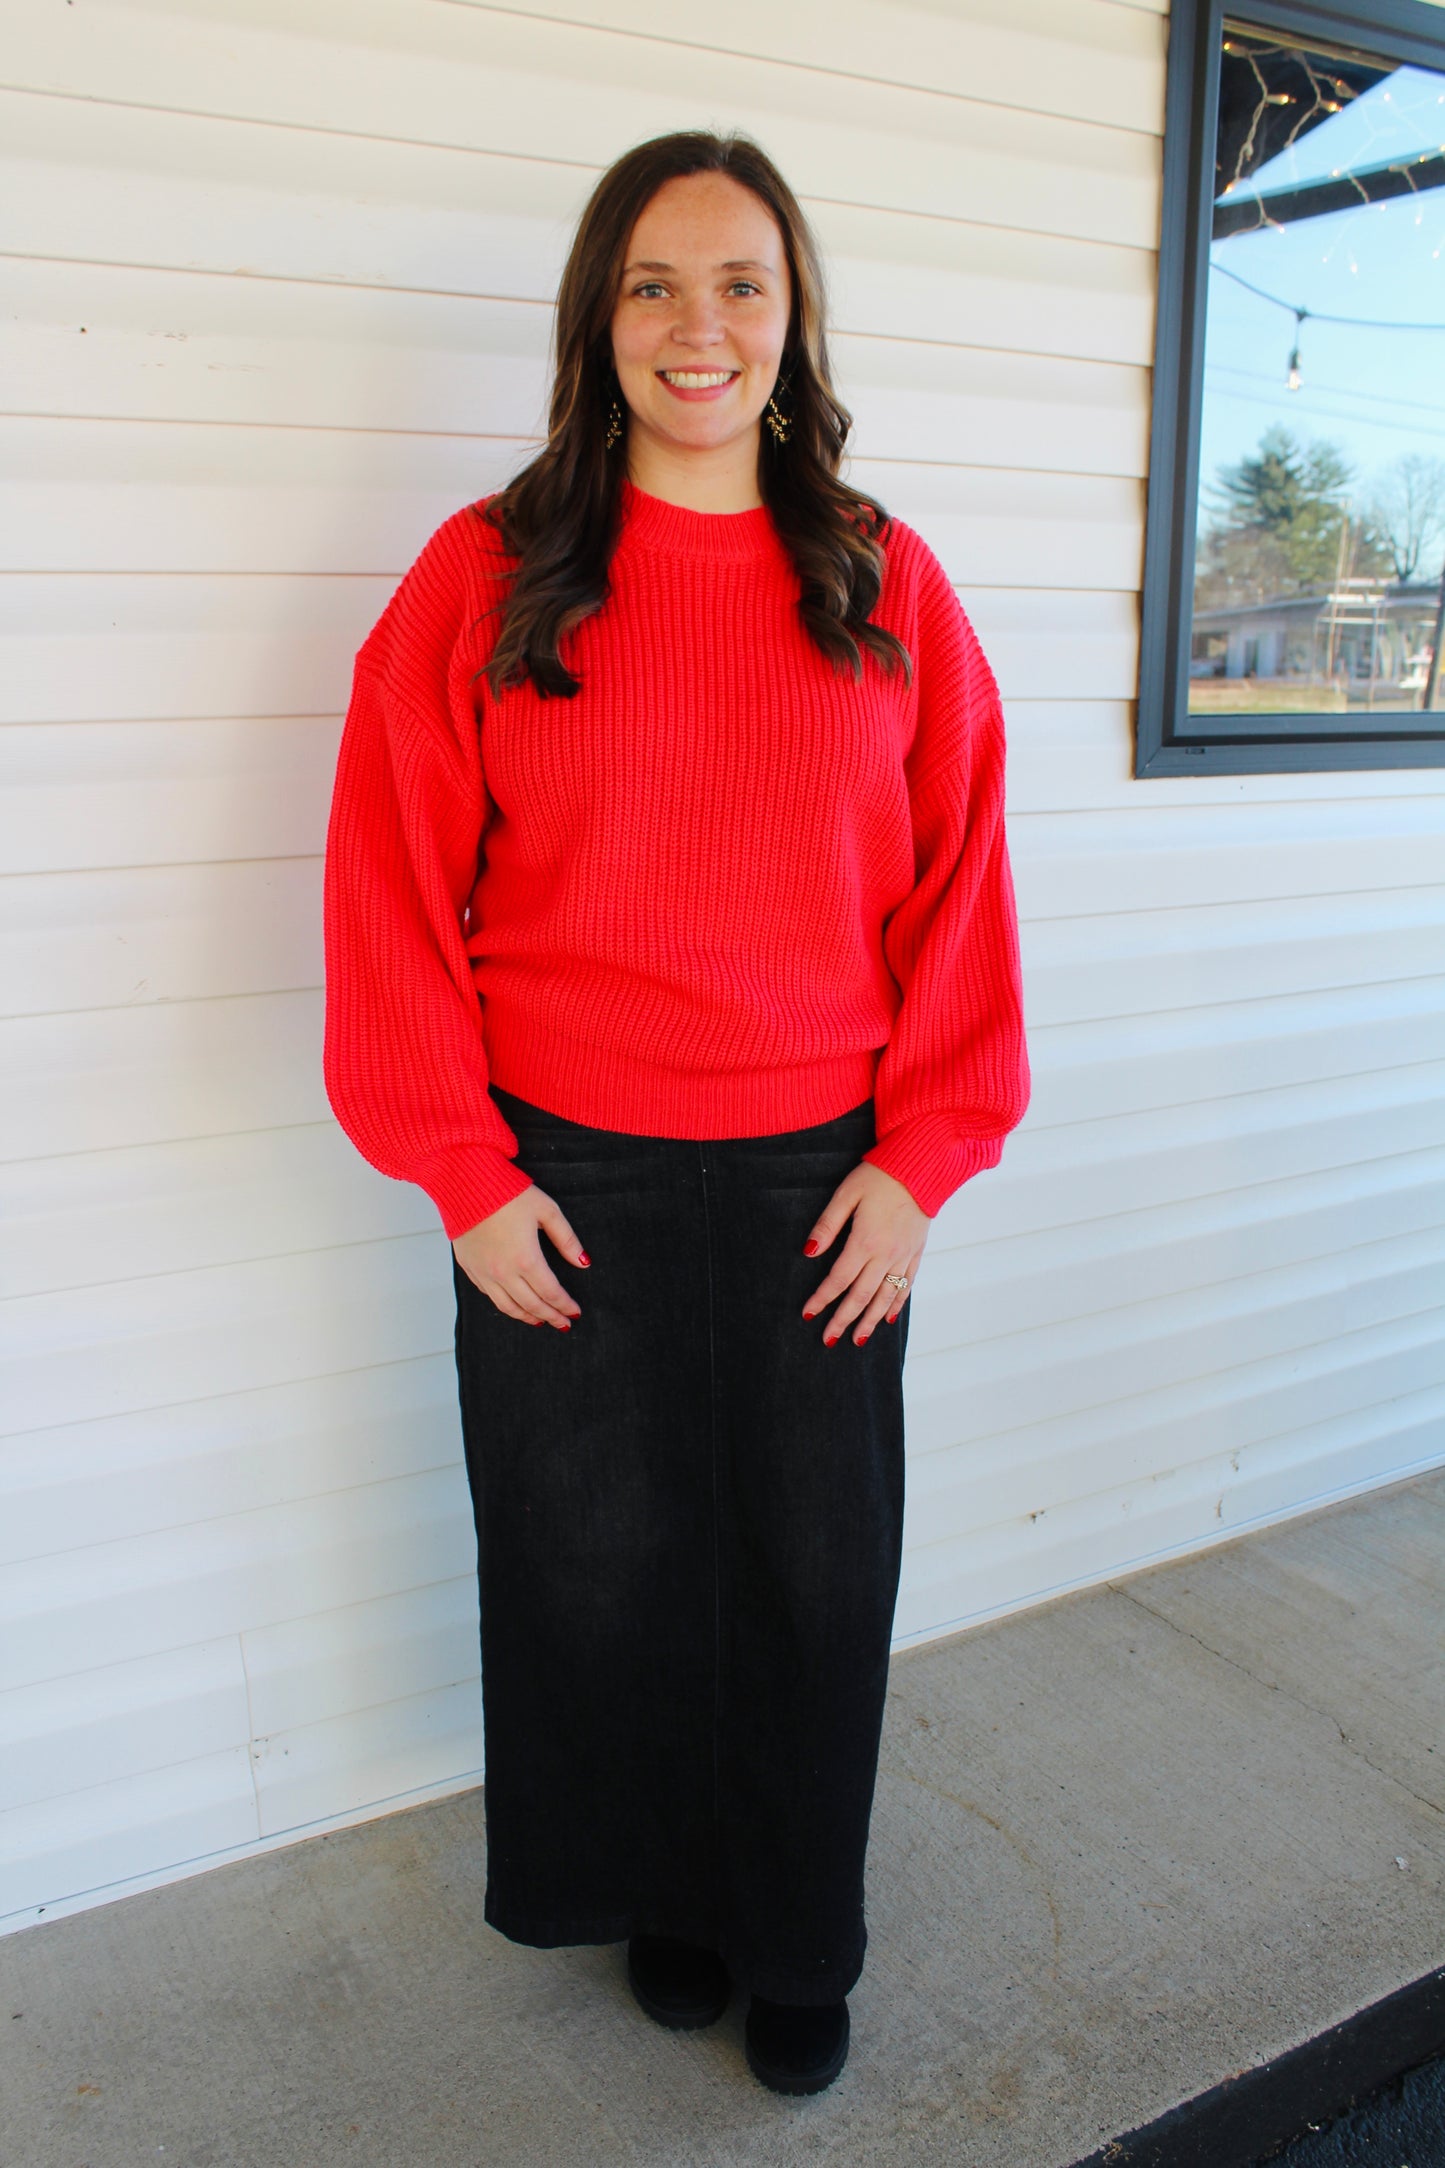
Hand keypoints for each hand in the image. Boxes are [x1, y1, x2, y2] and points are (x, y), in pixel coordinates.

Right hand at [452, 1183, 589, 1330]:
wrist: (465, 1182)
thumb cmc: (508, 1193)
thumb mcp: (547, 1210)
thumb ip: (566, 1239)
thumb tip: (583, 1262)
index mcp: (526, 1259)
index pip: (551, 1292)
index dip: (565, 1305)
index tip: (575, 1312)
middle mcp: (503, 1272)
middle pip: (531, 1305)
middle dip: (551, 1316)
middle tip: (563, 1323)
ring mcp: (483, 1272)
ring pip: (508, 1306)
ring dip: (527, 1317)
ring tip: (541, 1321)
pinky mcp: (469, 1267)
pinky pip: (489, 1294)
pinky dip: (505, 1304)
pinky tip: (513, 1304)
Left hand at [802, 1161, 929, 1346]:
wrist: (921, 1167)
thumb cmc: (879, 1176)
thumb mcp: (846, 1194)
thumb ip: (827, 1225)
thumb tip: (809, 1252)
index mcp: (865, 1241)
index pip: (838, 1279)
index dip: (822, 1299)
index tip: (808, 1314)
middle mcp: (886, 1255)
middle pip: (861, 1296)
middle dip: (843, 1320)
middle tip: (829, 1339)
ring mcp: (903, 1256)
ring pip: (885, 1297)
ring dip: (870, 1321)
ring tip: (858, 1340)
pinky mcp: (916, 1252)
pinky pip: (906, 1285)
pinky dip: (896, 1304)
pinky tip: (888, 1318)